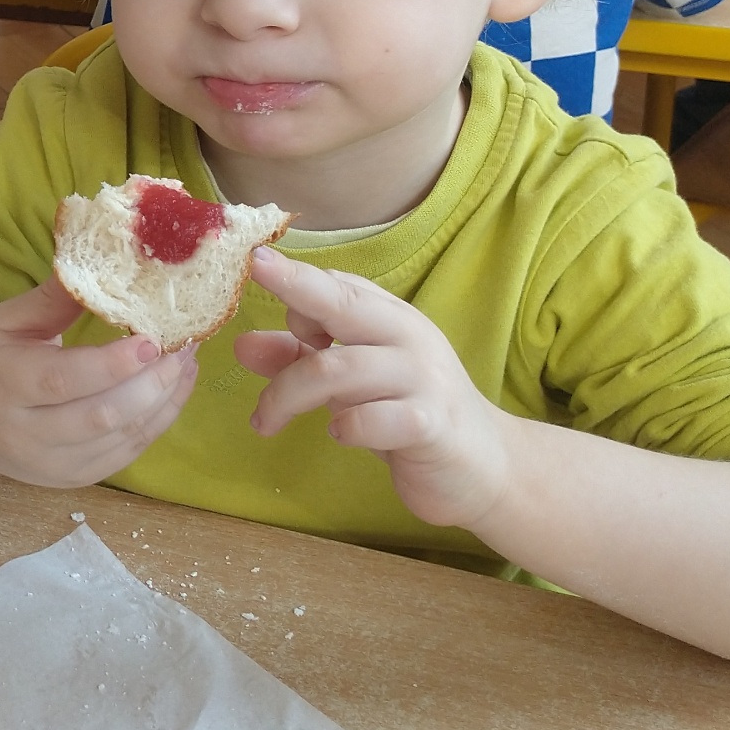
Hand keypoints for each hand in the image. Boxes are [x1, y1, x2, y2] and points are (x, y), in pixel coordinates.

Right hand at [0, 276, 198, 484]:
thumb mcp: (5, 319)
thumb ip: (54, 299)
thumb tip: (105, 261)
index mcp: (2, 384)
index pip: (62, 380)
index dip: (112, 365)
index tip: (154, 339)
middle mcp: (24, 434)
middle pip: (101, 415)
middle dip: (153, 382)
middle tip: (185, 345)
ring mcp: (50, 464)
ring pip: (122, 438)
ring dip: (165, 400)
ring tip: (188, 361)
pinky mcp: (72, 479)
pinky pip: (127, 454)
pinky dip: (158, 422)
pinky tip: (174, 390)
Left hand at [233, 247, 512, 529]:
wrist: (487, 467)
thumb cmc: (408, 414)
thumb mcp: (350, 384)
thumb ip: (300, 360)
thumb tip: (242, 345)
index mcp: (390, 320)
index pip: (339, 286)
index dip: (297, 278)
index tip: (256, 263)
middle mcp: (409, 340)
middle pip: (345, 306)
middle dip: (298, 289)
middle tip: (256, 274)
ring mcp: (424, 380)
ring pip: (340, 368)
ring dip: (290, 394)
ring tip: (266, 421)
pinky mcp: (432, 425)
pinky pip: (374, 418)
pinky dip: (345, 425)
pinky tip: (338, 434)